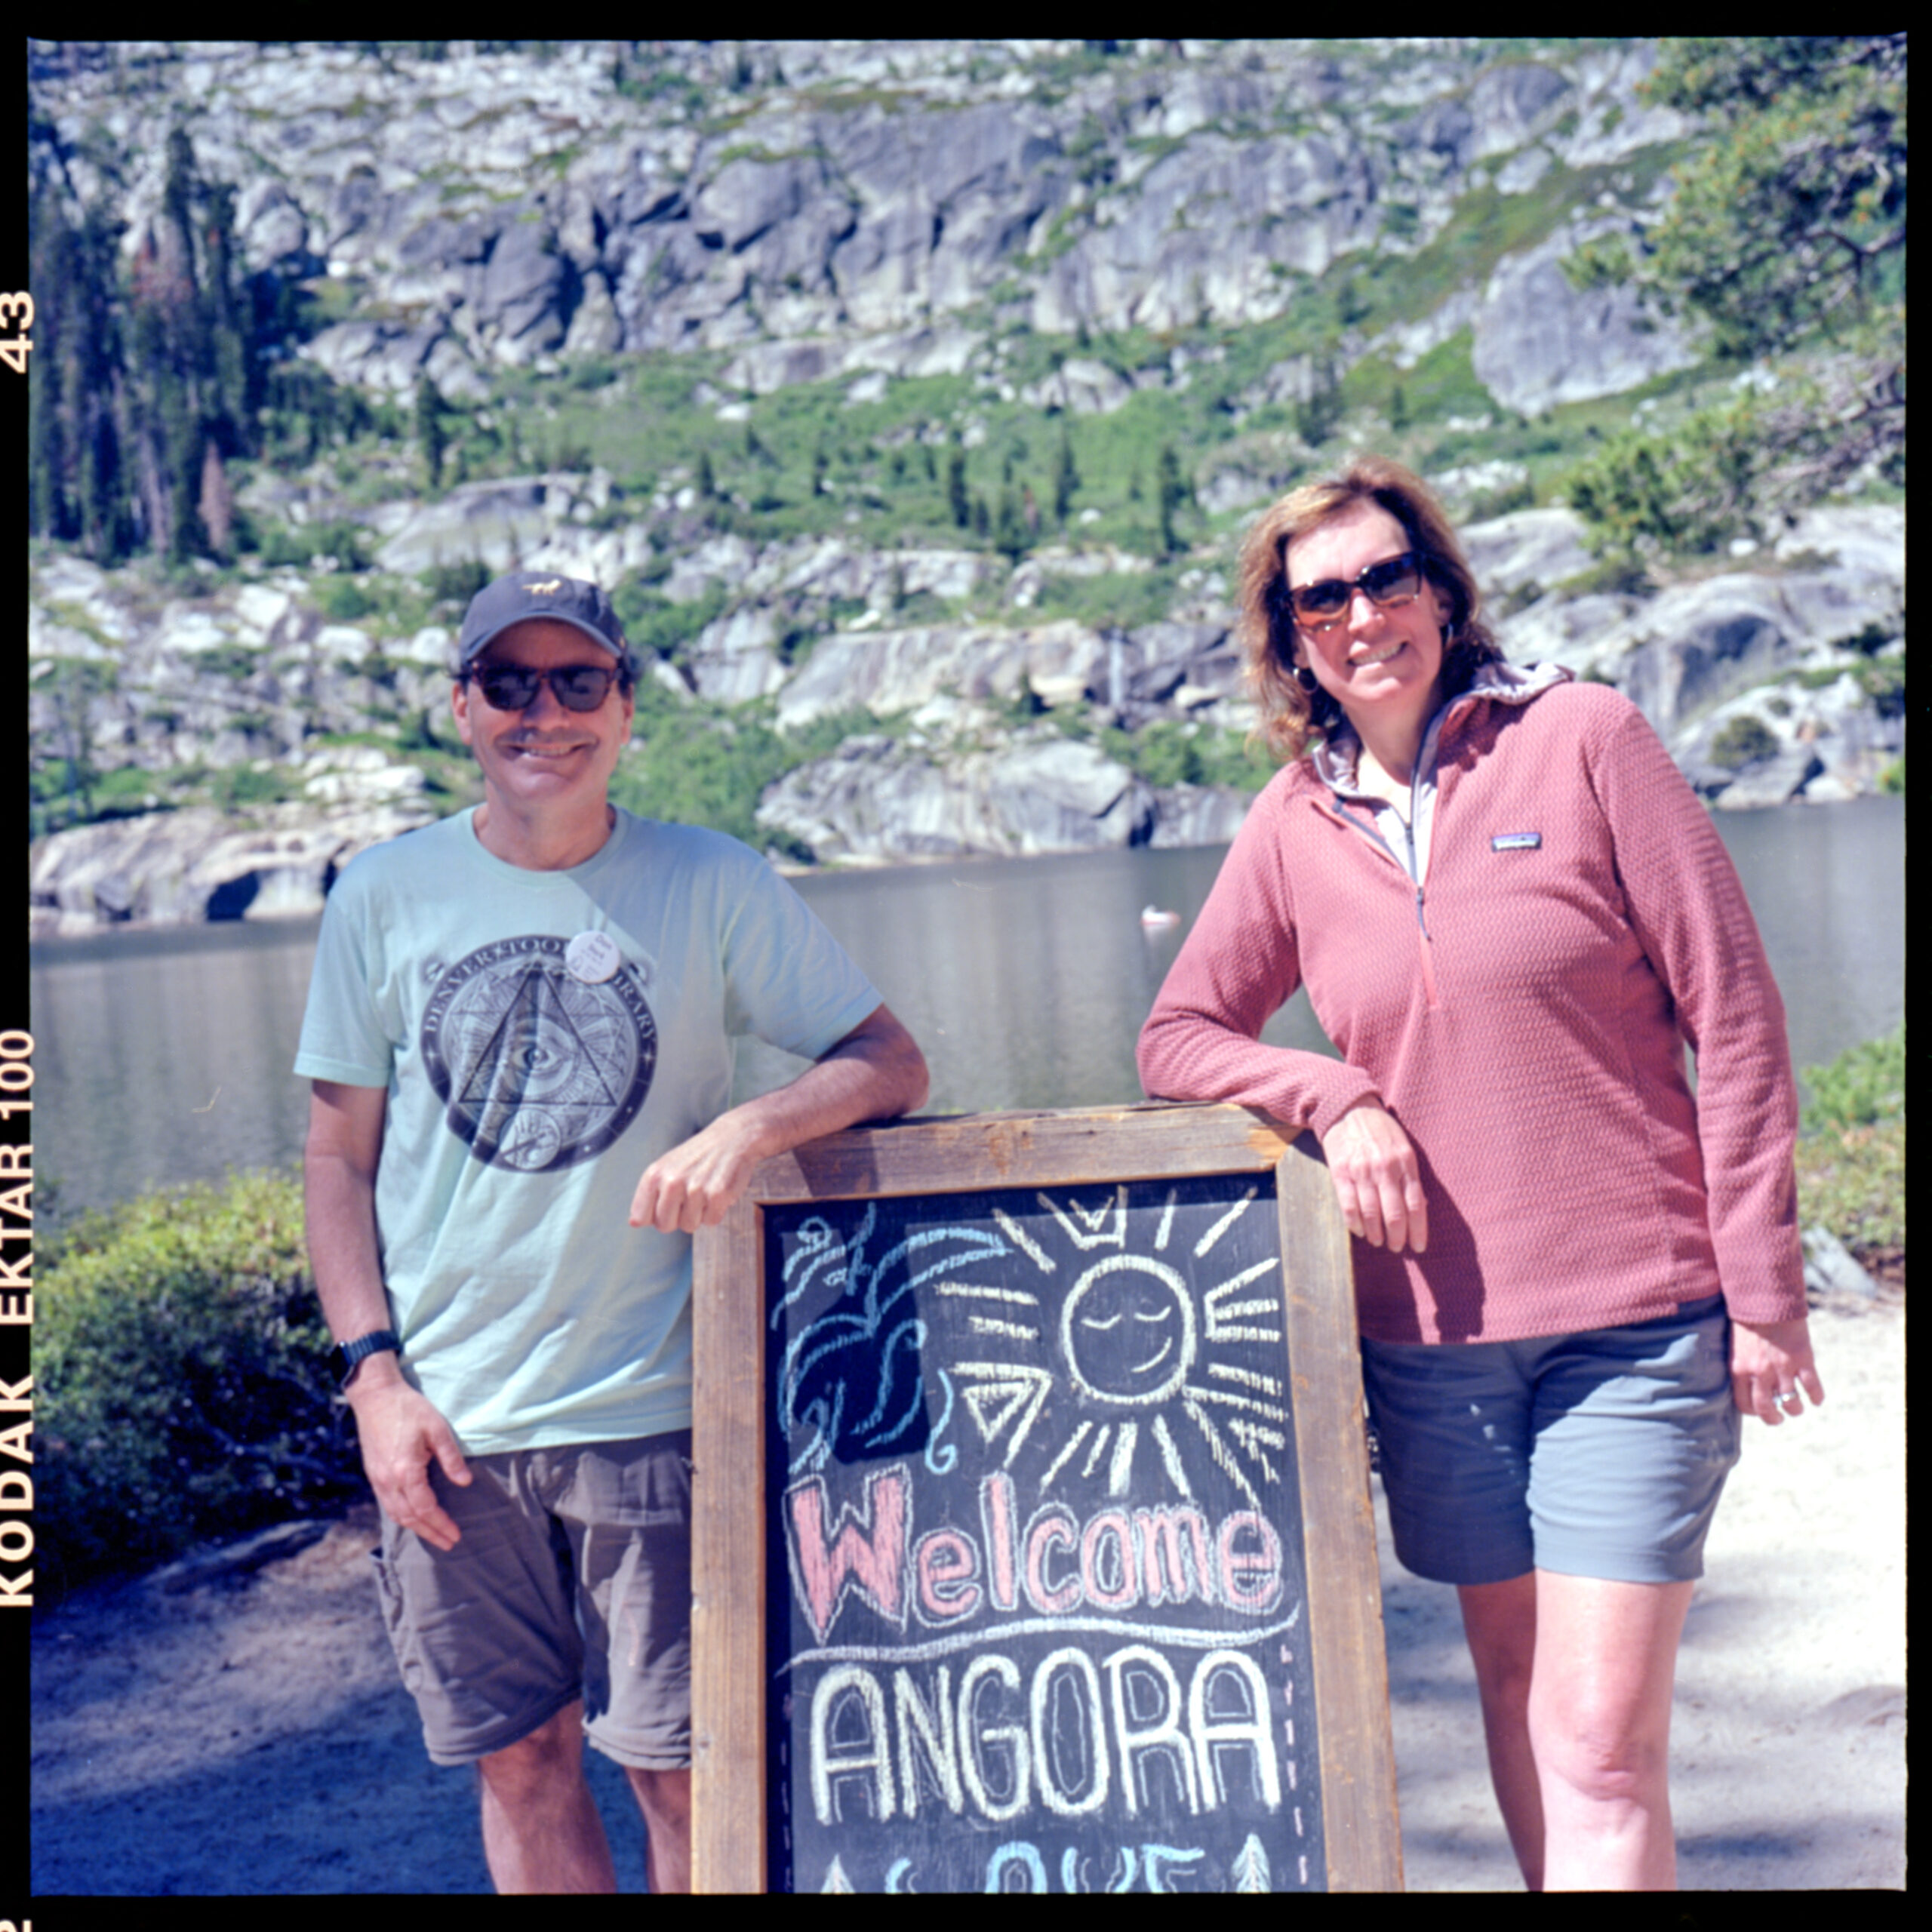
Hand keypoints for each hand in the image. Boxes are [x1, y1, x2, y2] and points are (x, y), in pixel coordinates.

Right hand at [347, 1366, 470, 1549]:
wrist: (376, 1397)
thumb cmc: (410, 1409)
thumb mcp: (437, 1428)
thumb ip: (451, 1458)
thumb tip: (465, 1482)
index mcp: (405, 1471)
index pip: (425, 1508)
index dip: (441, 1523)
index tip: (456, 1534)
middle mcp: (388, 1481)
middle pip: (410, 1517)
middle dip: (430, 1533)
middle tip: (449, 1543)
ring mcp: (378, 1479)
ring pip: (396, 1514)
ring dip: (416, 1528)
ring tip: (434, 1536)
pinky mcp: (374, 1475)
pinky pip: (388, 1504)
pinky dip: (402, 1516)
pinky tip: (414, 1518)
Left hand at [629, 1111, 763, 1233]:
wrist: (732, 1137)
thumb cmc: (697, 1155)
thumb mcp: (667, 1167)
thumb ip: (649, 1194)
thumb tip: (634, 1223)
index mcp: (655, 1174)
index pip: (640, 1216)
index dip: (654, 1215)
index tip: (666, 1204)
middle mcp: (672, 1181)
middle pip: (664, 1226)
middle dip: (677, 1218)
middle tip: (688, 1198)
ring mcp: (695, 1188)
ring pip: (689, 1226)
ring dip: (699, 1214)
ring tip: (705, 1191)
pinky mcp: (718, 1194)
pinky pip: (711, 1222)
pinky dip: (716, 1211)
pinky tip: (718, 1192)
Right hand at [1319, 1101, 1428, 1252]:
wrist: (1349, 1109)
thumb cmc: (1381, 1131)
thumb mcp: (1403, 1148)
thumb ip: (1410, 1176)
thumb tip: (1419, 1208)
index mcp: (1405, 1162)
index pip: (1415, 1204)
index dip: (1417, 1230)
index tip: (1418, 1247)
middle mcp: (1385, 1167)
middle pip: (1394, 1213)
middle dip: (1397, 1236)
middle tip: (1397, 1247)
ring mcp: (1361, 1170)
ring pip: (1371, 1212)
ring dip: (1376, 1233)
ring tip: (1378, 1241)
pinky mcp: (1340, 1171)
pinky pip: (1348, 1204)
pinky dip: (1355, 1222)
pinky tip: (1360, 1230)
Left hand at [1730, 1315, 1825, 1423]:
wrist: (1765, 1299)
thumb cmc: (1746, 1320)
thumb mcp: (1735, 1346)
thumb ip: (1741, 1366)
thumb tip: (1747, 1385)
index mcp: (1739, 1369)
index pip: (1744, 1404)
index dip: (1753, 1412)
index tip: (1759, 1411)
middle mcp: (1759, 1373)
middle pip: (1766, 1409)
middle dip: (1774, 1418)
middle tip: (1779, 1419)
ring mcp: (1782, 1368)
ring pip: (1791, 1402)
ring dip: (1795, 1409)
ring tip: (1796, 1409)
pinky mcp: (1802, 1360)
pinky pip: (1812, 1387)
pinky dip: (1816, 1396)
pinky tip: (1817, 1399)